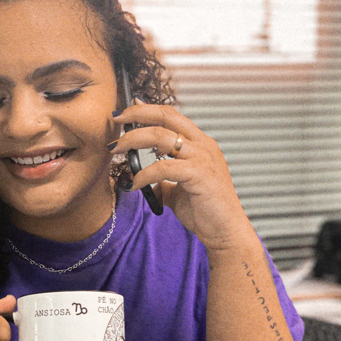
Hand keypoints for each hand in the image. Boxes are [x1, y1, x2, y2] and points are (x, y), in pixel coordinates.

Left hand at [111, 103, 254, 251]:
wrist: (224, 231)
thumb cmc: (205, 211)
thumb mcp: (179, 192)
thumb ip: (164, 183)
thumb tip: (146, 185)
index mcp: (199, 144)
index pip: (171, 116)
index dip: (147, 109)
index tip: (126, 111)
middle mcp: (203, 145)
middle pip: (166, 117)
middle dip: (137, 114)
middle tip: (116, 119)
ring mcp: (202, 158)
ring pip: (161, 136)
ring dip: (133, 140)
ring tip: (115, 149)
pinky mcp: (199, 174)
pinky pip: (163, 168)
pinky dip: (143, 175)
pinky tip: (133, 184)